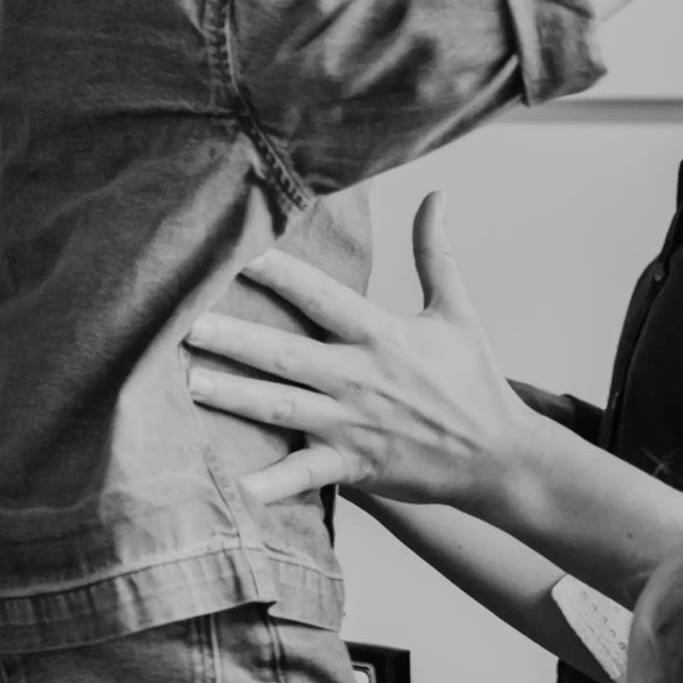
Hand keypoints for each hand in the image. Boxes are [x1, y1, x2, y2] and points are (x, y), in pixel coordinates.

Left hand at [184, 193, 522, 504]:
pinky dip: (272, 484)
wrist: (498, 455)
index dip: (279, 272)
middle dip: (234, 337)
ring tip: (188, 382)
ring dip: (234, 396)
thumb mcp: (456, 310)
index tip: (237, 250)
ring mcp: (353, 424)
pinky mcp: (353, 464)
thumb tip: (435, 195)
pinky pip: (304, 475)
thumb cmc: (473, 380)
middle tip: (184, 321)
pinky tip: (235, 488)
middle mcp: (360, 377)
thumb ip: (433, 252)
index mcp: (381, 335)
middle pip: (286, 353)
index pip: (320, 296)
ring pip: (282, 407)